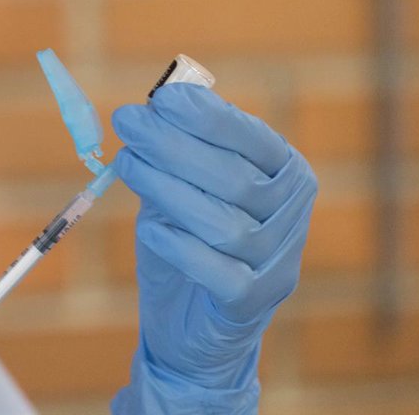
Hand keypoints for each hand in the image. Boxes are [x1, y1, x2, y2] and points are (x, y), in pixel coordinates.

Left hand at [110, 83, 316, 403]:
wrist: (190, 319)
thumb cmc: (187, 236)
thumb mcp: (182, 184)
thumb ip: (175, 151)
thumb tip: (152, 107)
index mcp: (285, 172)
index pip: (253, 138)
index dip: (208, 117)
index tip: (161, 98)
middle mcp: (292, 215)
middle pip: (234, 178)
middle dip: (173, 145)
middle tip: (125, 121)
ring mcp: (278, 262)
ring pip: (224, 224)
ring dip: (167, 188)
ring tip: (125, 164)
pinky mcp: (252, 303)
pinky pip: (221, 274)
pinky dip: (183, 249)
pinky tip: (150, 230)